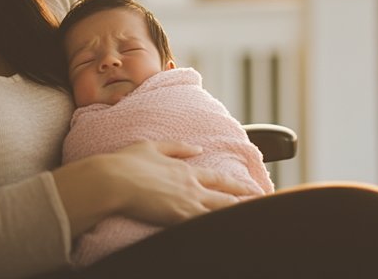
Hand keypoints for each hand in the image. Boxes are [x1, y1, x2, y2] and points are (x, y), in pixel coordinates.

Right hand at [109, 141, 248, 225]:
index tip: (252, 188)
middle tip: (264, 207)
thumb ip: (176, 147)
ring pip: (219, 212)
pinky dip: (217, 228)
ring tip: (253, 221)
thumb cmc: (126, 163)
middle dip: (246, 202)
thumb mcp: (152, 146)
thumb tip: (197, 148)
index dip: (237, 185)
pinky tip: (228, 232)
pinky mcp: (177, 218)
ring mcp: (186, 203)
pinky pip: (204, 226)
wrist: (112, 179)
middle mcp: (191, 186)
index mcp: (185, 170)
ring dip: (235, 215)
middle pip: (226, 197)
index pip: (218, 179)